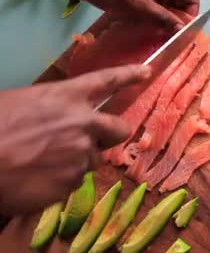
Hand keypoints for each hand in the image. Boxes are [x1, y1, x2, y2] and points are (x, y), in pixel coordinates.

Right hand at [0, 65, 149, 215]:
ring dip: (77, 160)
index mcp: (65, 96)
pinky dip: (61, 180)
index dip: (129, 75)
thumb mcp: (19, 104)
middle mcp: (83, 123)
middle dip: (112, 134)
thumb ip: (50, 110)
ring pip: (94, 158)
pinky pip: (75, 180)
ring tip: (43, 162)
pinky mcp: (74, 180)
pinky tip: (37, 178)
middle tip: (94, 139)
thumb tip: (55, 121)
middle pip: (119, 128)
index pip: (107, 80)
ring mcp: (82, 153)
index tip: (147, 72)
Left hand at [70, 0, 198, 30]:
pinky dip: (153, 0)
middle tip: (172, 26)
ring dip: (165, 5)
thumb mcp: (137, 6)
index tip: (184, 21)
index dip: (192, 4)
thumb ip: (162, 18)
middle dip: (178, 6)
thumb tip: (180, 29)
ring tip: (159, 23)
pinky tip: (146, 14)